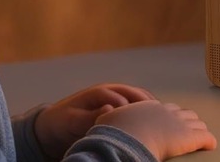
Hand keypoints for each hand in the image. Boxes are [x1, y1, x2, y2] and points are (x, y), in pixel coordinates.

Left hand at [34, 83, 154, 157]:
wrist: (54, 126)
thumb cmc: (61, 123)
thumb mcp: (70, 121)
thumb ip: (88, 116)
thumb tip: (110, 108)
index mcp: (99, 92)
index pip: (121, 96)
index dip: (131, 107)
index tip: (140, 119)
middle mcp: (111, 92)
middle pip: (135, 93)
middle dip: (147, 104)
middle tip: (161, 116)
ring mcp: (117, 98)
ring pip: (140, 98)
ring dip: (151, 107)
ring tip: (165, 119)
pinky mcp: (120, 107)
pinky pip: (138, 106)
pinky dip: (149, 112)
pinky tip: (157, 123)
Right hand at [95, 100, 216, 160]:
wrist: (127, 138)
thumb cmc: (114, 132)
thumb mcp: (108, 118)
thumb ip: (109, 114)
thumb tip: (103, 110)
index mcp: (150, 107)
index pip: (165, 109)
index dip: (169, 117)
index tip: (169, 124)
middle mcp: (168, 112)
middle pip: (185, 113)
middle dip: (188, 121)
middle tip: (188, 130)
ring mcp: (180, 123)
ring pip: (198, 124)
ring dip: (199, 130)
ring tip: (201, 137)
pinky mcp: (191, 137)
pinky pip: (206, 138)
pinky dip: (209, 141)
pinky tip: (210, 146)